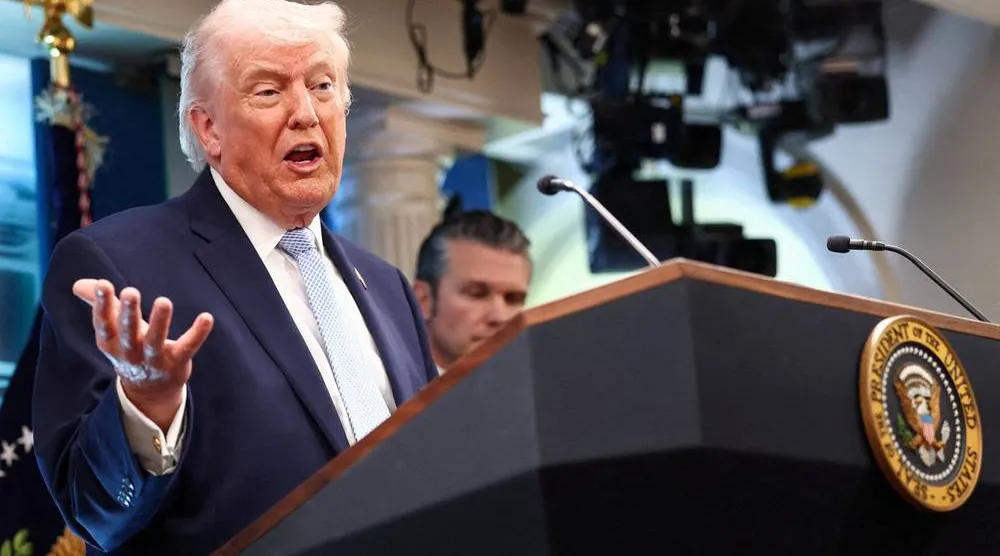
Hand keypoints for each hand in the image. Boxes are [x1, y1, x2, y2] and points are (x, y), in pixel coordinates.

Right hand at [73, 279, 213, 430]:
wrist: (149, 391)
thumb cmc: (131, 349)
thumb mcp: (113, 330)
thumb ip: (100, 304)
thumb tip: (78, 284)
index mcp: (112, 343)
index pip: (104, 324)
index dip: (102, 306)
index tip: (104, 284)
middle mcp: (131, 353)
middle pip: (128, 333)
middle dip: (128, 313)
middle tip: (130, 292)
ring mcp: (154, 360)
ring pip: (156, 342)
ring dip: (160, 322)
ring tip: (164, 301)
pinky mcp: (177, 363)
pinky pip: (188, 347)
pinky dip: (197, 334)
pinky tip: (206, 318)